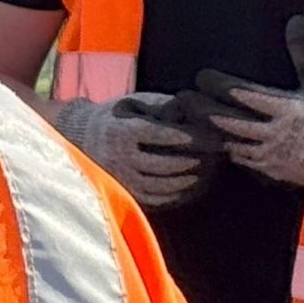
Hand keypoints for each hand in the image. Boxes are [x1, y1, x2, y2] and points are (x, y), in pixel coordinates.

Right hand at [53, 92, 224, 209]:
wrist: (83, 139)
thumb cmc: (118, 115)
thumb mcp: (136, 102)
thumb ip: (164, 106)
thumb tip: (195, 112)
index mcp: (122, 131)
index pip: (162, 136)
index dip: (190, 136)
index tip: (213, 134)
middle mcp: (120, 158)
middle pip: (166, 163)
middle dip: (197, 159)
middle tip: (220, 153)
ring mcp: (123, 180)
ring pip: (165, 185)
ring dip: (193, 178)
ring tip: (213, 168)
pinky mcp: (128, 195)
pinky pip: (159, 199)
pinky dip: (182, 193)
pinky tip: (197, 183)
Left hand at [190, 15, 303, 195]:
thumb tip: (295, 20)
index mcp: (286, 109)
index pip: (245, 96)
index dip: (220, 86)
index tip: (202, 76)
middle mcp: (274, 134)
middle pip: (229, 122)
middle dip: (202, 109)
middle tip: (182, 96)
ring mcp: (270, 155)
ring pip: (230, 143)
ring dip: (208, 130)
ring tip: (187, 116)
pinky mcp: (270, 171)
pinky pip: (240, 160)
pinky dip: (223, 148)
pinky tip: (209, 139)